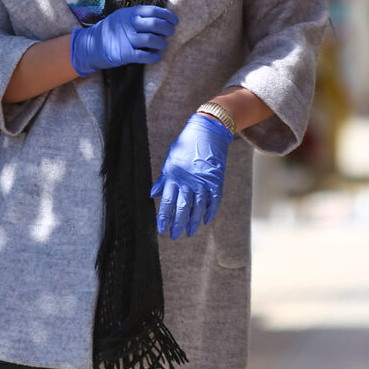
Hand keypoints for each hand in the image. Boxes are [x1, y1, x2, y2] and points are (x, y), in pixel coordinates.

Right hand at [69, 5, 177, 76]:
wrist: (90, 45)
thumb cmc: (111, 30)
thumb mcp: (122, 17)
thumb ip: (138, 16)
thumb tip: (162, 17)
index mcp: (130, 12)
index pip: (154, 10)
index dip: (168, 15)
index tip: (175, 21)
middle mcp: (129, 24)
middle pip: (155, 24)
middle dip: (167, 29)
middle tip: (170, 33)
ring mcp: (126, 39)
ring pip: (152, 40)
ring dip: (162, 43)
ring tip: (163, 45)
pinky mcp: (124, 53)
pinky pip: (144, 55)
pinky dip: (154, 57)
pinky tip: (157, 56)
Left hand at [150, 113, 231, 238]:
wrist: (208, 132)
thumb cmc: (186, 146)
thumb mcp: (170, 160)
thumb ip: (163, 179)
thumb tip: (153, 195)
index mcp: (174, 176)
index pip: (167, 202)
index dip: (164, 217)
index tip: (161, 229)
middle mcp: (187, 180)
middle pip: (182, 208)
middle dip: (177, 224)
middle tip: (174, 236)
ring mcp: (203, 181)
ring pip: (197, 207)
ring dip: (193, 221)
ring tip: (189, 232)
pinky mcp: (216, 180)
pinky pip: (213, 200)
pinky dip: (210, 211)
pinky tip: (206, 220)